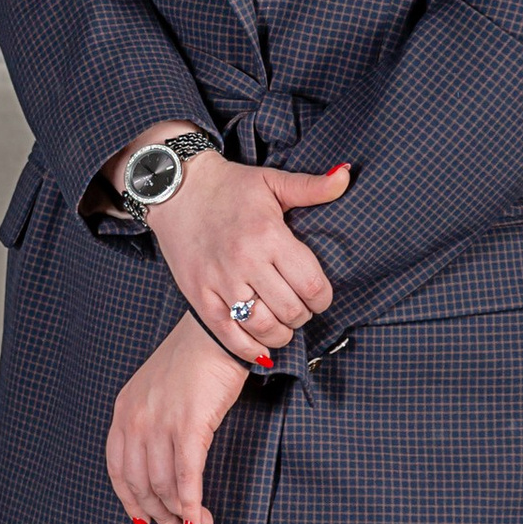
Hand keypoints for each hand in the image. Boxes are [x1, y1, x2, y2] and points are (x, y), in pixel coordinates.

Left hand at [108, 317, 248, 523]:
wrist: (217, 332)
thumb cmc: (193, 360)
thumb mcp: (155, 391)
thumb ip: (149, 424)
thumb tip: (160, 466)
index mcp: (124, 411)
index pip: (118, 471)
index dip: (132, 503)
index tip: (146, 522)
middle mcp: (136, 419)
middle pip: (140, 485)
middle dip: (160, 515)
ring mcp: (161, 422)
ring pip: (163, 486)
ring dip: (180, 514)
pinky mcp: (190, 425)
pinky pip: (186, 477)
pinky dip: (192, 504)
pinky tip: (201, 520)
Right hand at [145, 152, 352, 365]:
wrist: (175, 189)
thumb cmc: (229, 187)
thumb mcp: (272, 181)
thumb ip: (312, 186)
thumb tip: (346, 176)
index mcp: (269, 235)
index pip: (312, 285)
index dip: (323, 299)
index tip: (319, 297)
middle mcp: (245, 261)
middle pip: (290, 310)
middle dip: (303, 316)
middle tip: (300, 309)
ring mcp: (219, 281)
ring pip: (262, 326)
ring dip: (280, 334)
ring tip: (282, 326)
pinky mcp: (199, 295)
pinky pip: (227, 334)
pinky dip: (248, 347)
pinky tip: (260, 347)